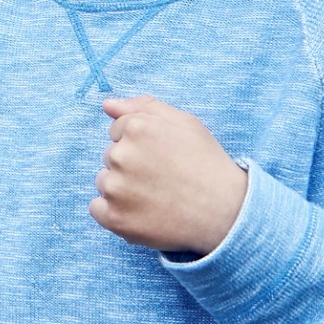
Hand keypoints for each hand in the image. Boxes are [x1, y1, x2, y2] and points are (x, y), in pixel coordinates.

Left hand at [90, 95, 248, 254]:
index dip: (142, 144)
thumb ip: (143, 107)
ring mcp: (116, 189)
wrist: (226, 213)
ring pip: (105, 182)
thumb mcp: (184, 123)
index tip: (162, 157)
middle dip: (131, 165)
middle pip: (111, 156)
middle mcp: (121, 155)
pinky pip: (97, 209)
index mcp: (136, 128)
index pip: (118, 131)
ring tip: (155, 197)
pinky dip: (114, 213)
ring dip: (122, 189)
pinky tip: (142, 213)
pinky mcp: (114, 218)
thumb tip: (107, 105)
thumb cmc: (206, 164)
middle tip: (163, 178)